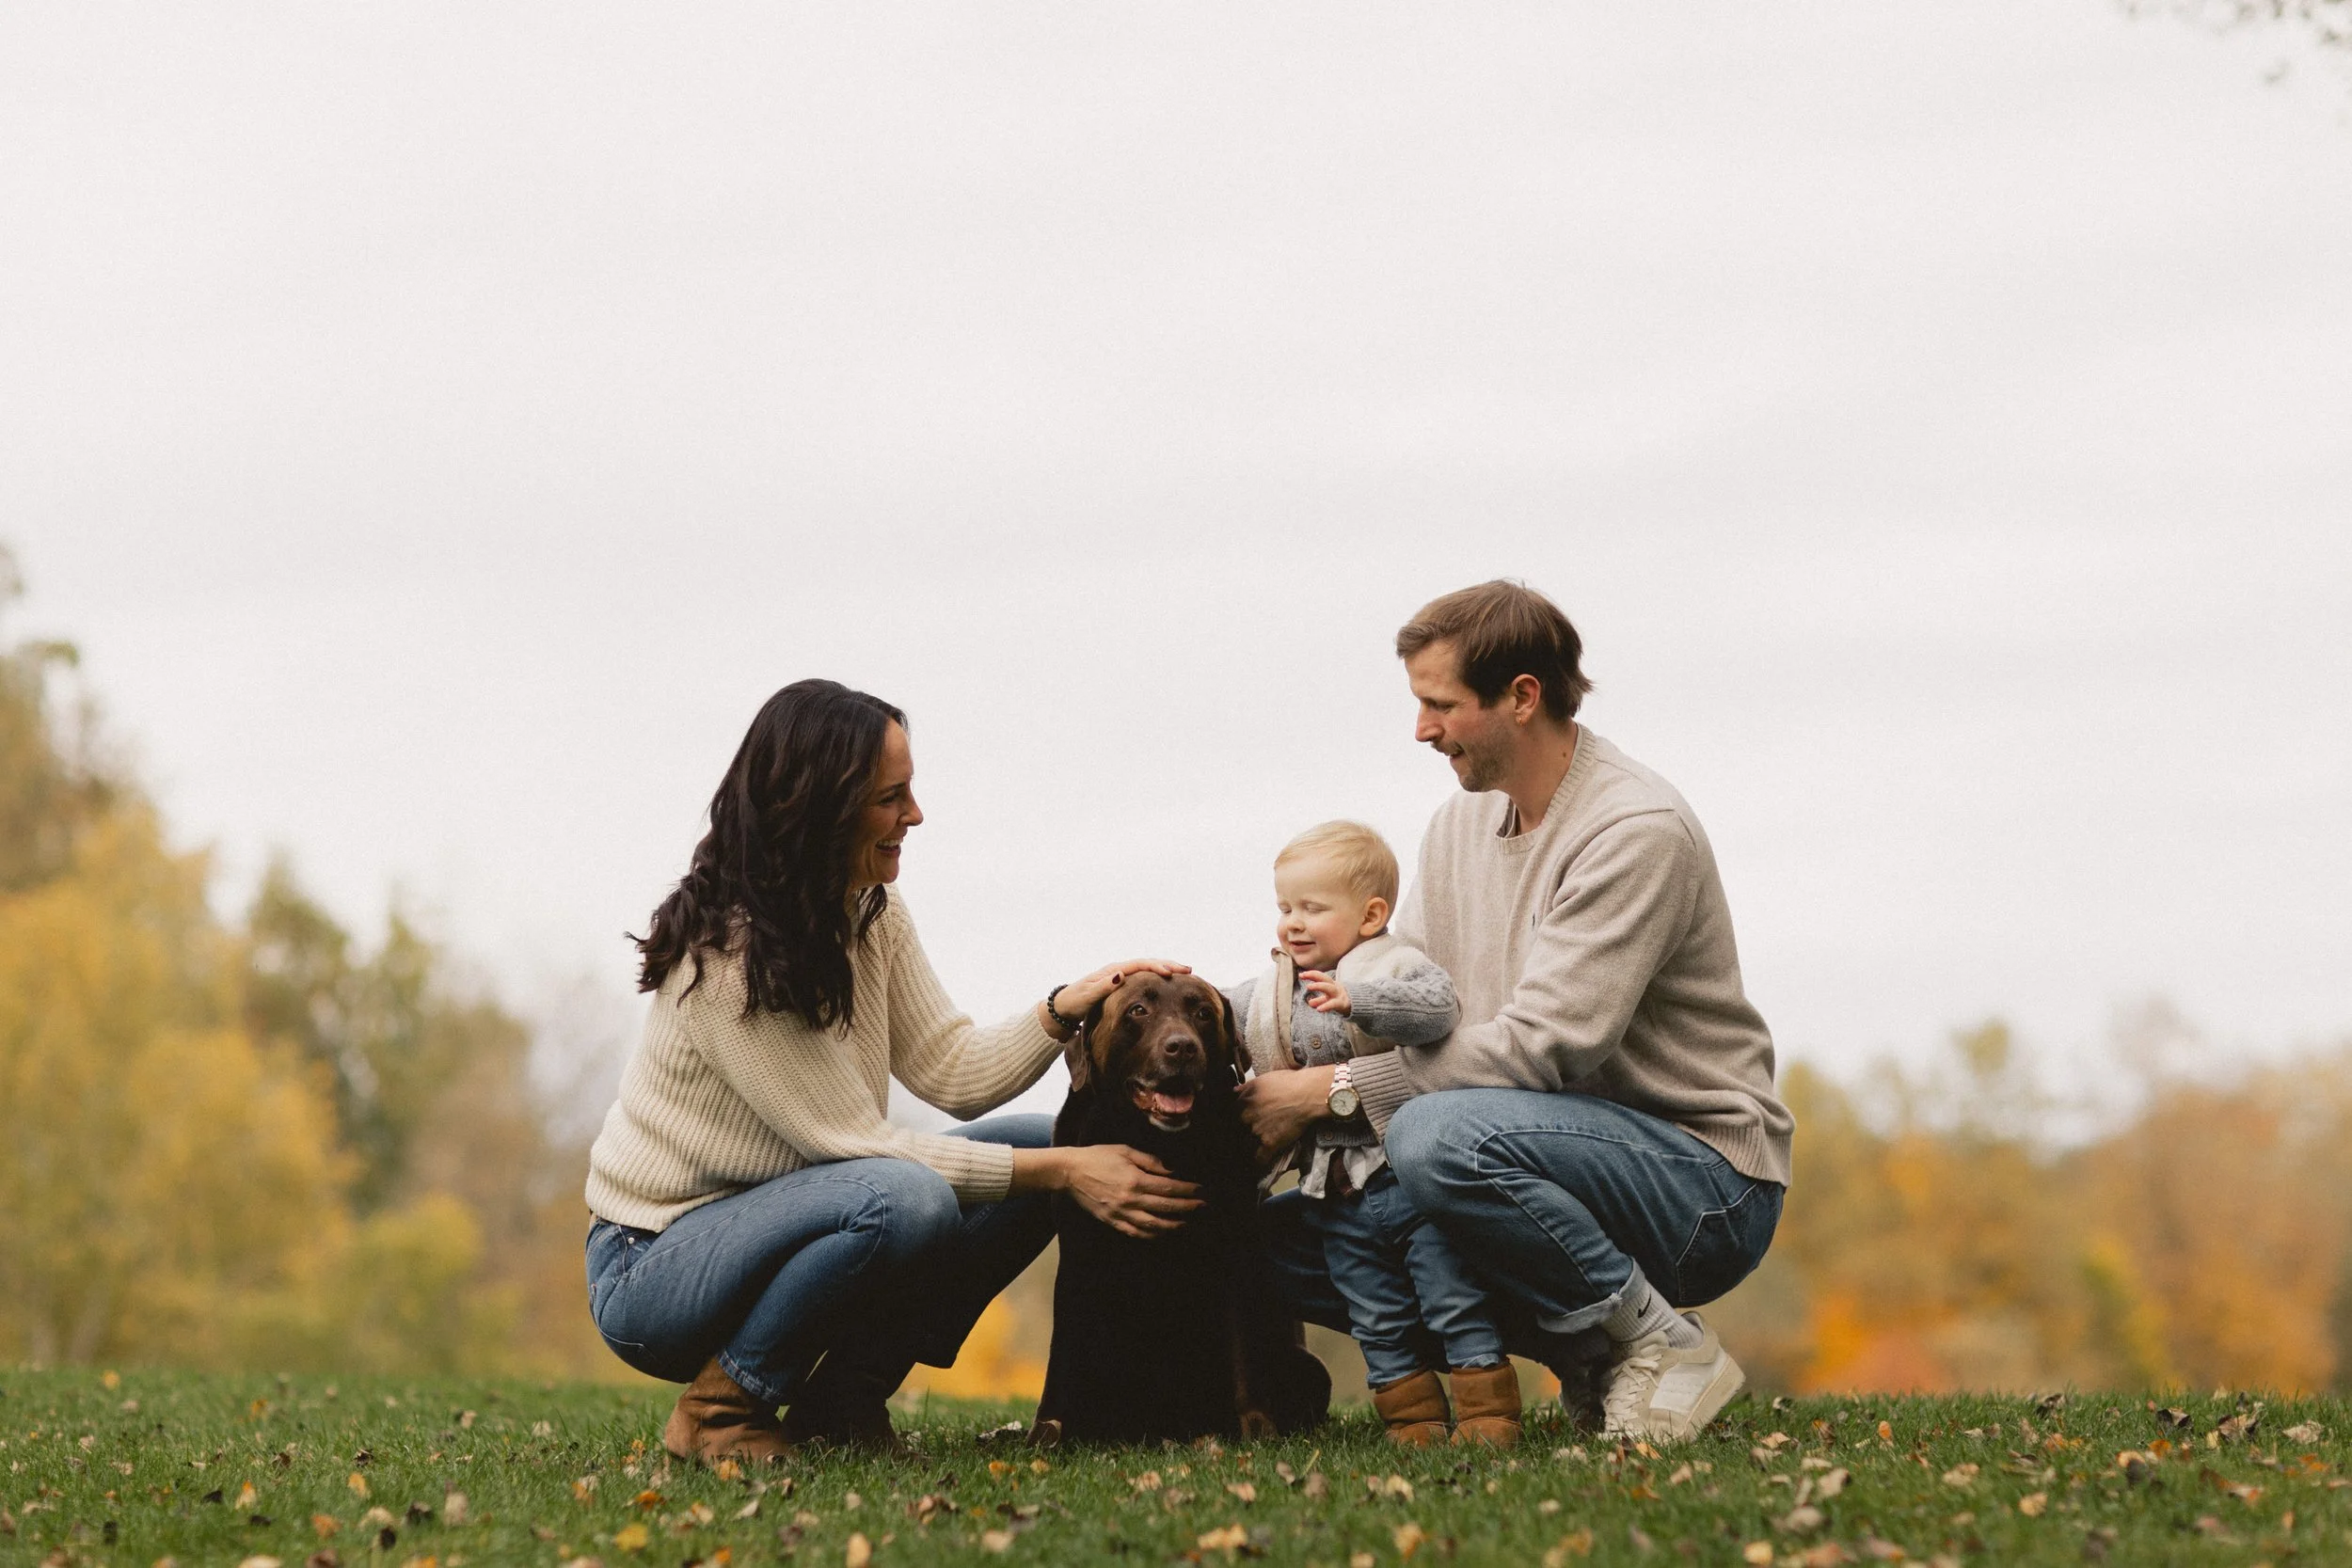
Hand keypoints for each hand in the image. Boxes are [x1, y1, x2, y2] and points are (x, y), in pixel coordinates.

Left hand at [1055, 957, 1192, 1022]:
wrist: (1064, 1008)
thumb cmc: (1075, 1002)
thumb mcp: (1088, 996)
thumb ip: (1104, 987)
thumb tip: (1121, 975)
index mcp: (1113, 971)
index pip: (1140, 965)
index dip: (1157, 967)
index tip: (1173, 973)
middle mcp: (1119, 971)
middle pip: (1148, 963)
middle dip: (1168, 965)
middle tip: (1188, 969)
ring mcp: (1121, 977)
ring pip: (1148, 969)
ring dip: (1166, 969)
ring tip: (1185, 973)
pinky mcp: (1122, 985)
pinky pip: (1145, 978)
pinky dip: (1158, 977)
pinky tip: (1169, 981)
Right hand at [1059, 1144, 1203, 1239]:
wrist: (1069, 1172)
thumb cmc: (1098, 1157)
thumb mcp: (1125, 1151)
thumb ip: (1150, 1161)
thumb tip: (1171, 1171)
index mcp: (1135, 1180)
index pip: (1168, 1188)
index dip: (1187, 1190)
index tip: (1201, 1191)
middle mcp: (1130, 1200)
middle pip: (1165, 1207)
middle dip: (1187, 1208)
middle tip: (1202, 1207)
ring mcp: (1121, 1214)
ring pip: (1153, 1226)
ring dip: (1173, 1225)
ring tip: (1186, 1222)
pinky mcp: (1112, 1222)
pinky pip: (1136, 1233)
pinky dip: (1152, 1236)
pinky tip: (1162, 1233)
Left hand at [1237, 1064, 1336, 1159]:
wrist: (1308, 1094)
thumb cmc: (1289, 1083)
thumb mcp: (1264, 1079)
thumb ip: (1246, 1087)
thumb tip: (1234, 1091)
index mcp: (1244, 1100)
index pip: (1231, 1115)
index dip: (1237, 1120)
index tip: (1242, 1124)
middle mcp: (1247, 1116)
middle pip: (1237, 1131)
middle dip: (1242, 1133)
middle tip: (1251, 1135)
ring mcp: (1257, 1130)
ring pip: (1245, 1145)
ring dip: (1249, 1148)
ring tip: (1254, 1150)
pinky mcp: (1269, 1143)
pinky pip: (1259, 1158)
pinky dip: (1260, 1161)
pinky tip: (1261, 1161)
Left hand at [1301, 970, 1350, 1014]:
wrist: (1357, 1007)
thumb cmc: (1340, 1001)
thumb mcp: (1329, 1000)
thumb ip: (1319, 1000)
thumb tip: (1310, 1002)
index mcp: (1331, 984)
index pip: (1321, 976)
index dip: (1311, 974)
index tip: (1301, 975)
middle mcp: (1335, 987)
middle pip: (1325, 978)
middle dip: (1314, 975)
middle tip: (1303, 975)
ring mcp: (1338, 995)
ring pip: (1329, 988)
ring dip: (1318, 986)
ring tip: (1308, 987)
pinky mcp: (1342, 1004)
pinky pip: (1333, 1004)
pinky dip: (1326, 1006)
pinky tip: (1318, 1009)